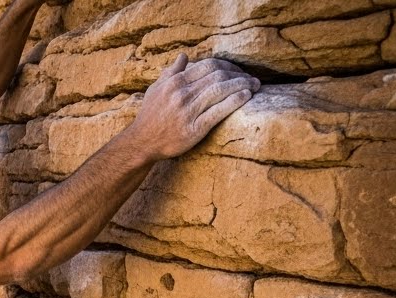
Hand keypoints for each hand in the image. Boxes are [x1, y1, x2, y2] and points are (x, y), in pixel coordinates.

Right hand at [127, 54, 259, 161]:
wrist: (141, 143)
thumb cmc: (149, 116)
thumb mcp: (155, 89)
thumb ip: (171, 72)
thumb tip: (184, 56)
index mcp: (174, 82)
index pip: (208, 65)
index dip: (228, 66)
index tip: (238, 71)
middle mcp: (181, 94)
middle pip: (217, 76)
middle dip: (239, 75)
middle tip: (252, 78)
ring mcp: (188, 111)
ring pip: (220, 90)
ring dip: (242, 85)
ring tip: (255, 86)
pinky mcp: (194, 129)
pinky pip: (218, 111)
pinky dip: (234, 101)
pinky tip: (245, 96)